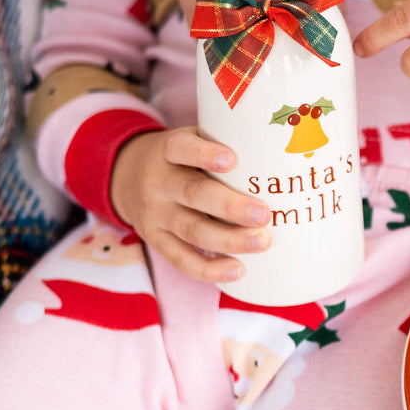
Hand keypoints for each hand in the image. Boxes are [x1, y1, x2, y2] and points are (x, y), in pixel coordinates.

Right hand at [110, 127, 271, 282]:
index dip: (204, 154)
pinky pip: (182, 259)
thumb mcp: (191, 139)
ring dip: (229, 240)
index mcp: (167, 151)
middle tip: (264, 214)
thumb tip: (283, 148)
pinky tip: (237, 270)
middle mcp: (158, 183)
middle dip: (230, 207)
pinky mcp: (156, 240)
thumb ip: (223, 140)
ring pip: (192, 230)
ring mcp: (156, 215)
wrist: (127, 177)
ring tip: (262, 242)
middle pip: (193, 194)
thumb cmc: (181, 158)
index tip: (232, 159)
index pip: (181, 148)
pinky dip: (209, 269)